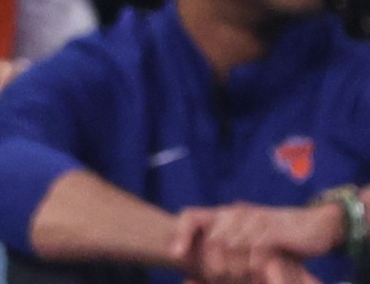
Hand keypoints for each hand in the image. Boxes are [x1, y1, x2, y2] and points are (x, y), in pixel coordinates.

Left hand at [176, 202, 342, 283]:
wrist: (315, 226)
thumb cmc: (278, 239)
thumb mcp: (248, 243)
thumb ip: (227, 253)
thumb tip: (199, 273)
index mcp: (225, 213)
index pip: (191, 216)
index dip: (180, 233)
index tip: (176, 255)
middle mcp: (236, 212)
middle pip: (210, 238)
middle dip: (211, 262)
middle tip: (217, 277)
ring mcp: (254, 220)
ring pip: (230, 244)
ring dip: (232, 267)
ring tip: (236, 278)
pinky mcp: (274, 230)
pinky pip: (256, 248)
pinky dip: (253, 263)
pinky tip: (256, 271)